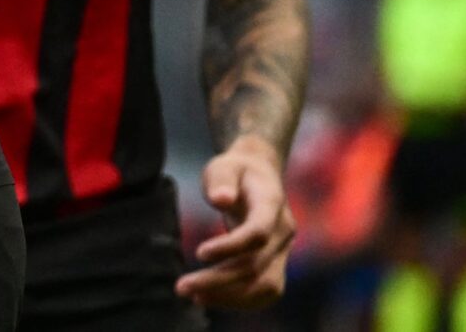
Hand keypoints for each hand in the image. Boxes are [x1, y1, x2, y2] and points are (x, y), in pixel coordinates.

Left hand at [178, 138, 293, 308]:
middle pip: (257, 267)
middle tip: (182, 288)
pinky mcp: (276, 264)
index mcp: (272, 204)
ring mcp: (283, 251)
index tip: (198, 253)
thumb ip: (222, 180)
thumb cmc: (236, 171)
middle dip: (219, 281)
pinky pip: (265, 291)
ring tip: (192, 296)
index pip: (258, 233)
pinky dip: (240, 299)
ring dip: (230, 296)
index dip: (231, 247)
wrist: (259, 176)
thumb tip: (221, 200)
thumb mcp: (224, 165)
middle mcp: (284, 232)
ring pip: (265, 286)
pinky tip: (209, 297)